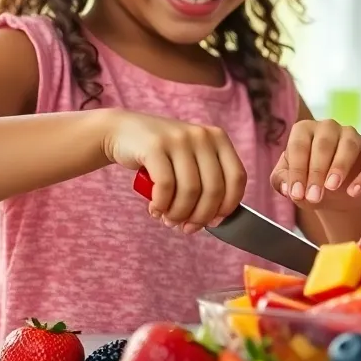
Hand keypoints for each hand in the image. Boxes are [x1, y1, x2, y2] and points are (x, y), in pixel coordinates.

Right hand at [102, 109, 245, 233]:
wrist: (123, 132)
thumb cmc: (162, 154)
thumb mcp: (191, 159)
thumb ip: (207, 181)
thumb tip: (215, 219)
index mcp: (218, 138)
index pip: (237, 178)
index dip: (228, 206)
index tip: (214, 222)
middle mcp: (201, 136)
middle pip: (214, 189)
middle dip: (200, 216)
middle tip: (186, 228)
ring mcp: (179, 138)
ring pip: (190, 191)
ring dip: (178, 214)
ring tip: (168, 219)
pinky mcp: (155, 146)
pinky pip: (166, 186)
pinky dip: (161, 205)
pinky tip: (155, 209)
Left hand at [271, 119, 360, 208]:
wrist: (335, 197)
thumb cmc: (309, 182)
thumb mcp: (291, 184)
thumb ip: (281, 181)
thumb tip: (286, 186)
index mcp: (305, 130)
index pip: (299, 146)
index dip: (297, 170)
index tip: (296, 193)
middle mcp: (329, 128)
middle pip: (323, 144)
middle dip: (317, 172)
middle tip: (313, 196)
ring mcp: (353, 137)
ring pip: (348, 145)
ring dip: (340, 167)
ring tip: (332, 188)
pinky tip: (354, 192)